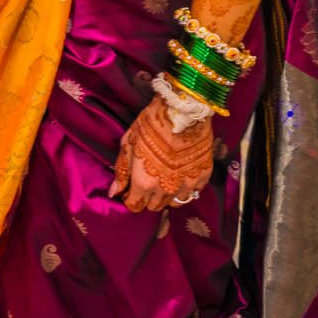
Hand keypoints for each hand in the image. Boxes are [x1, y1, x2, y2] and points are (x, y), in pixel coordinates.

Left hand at [108, 97, 213, 213]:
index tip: (131, 190)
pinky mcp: (202, 177)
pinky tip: (180, 175)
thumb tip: (114, 192)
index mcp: (143, 183)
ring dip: (166, 196)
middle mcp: (165, 190)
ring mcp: (185, 185)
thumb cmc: (150, 124)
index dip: (130, 198)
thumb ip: (122, 171)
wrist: (182, 111)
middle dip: (147, 198)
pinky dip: (185, 188)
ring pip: (174, 203)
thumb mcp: (128, 144)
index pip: (134, 205)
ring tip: (164, 180)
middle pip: (154, 206)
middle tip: (147, 182)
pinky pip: (192, 193)